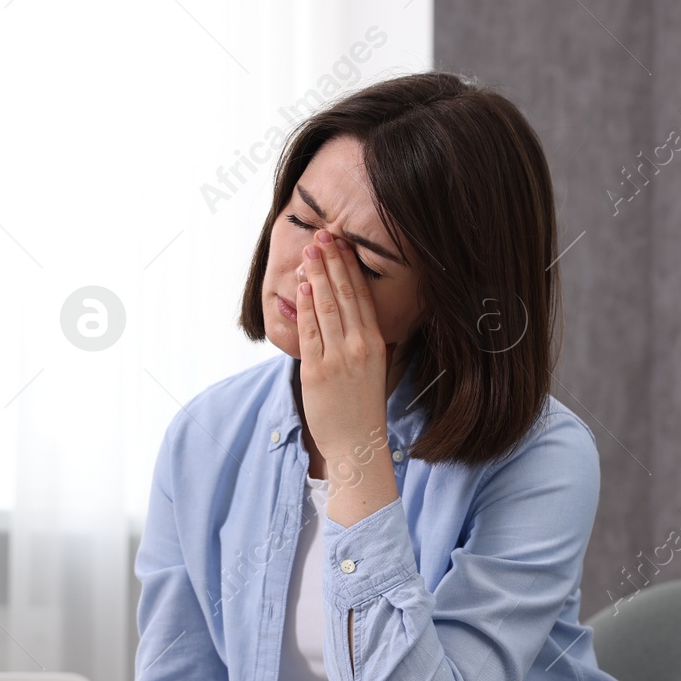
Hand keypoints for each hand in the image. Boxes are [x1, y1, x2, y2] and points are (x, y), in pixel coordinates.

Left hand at [296, 229, 399, 524]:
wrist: (358, 445)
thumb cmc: (362, 409)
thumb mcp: (372, 368)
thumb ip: (363, 342)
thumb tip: (351, 316)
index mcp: (375, 343)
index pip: (362, 296)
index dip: (351, 267)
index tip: (342, 243)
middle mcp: (359, 346)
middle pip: (345, 294)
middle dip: (332, 261)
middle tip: (323, 235)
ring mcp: (338, 357)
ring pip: (327, 307)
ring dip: (318, 276)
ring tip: (310, 251)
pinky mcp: (317, 371)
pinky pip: (311, 332)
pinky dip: (307, 307)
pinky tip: (304, 286)